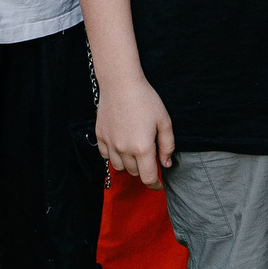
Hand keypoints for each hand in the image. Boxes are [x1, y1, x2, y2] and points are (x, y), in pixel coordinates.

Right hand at [94, 73, 175, 190]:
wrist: (120, 83)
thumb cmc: (146, 99)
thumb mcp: (164, 121)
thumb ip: (167, 146)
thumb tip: (166, 164)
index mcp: (142, 148)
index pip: (148, 178)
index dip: (155, 185)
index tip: (159, 186)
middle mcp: (124, 149)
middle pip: (134, 173)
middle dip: (144, 170)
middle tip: (150, 158)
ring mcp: (110, 144)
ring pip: (119, 167)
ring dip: (129, 165)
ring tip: (135, 152)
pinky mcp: (100, 136)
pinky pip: (106, 156)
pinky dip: (114, 156)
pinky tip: (121, 147)